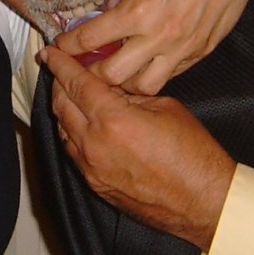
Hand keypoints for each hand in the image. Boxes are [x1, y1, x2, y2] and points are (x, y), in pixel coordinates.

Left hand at [40, 45, 234, 248]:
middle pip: (61, 104)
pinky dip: (72, 132)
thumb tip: (110, 87)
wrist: (202, 201)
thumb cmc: (193, 156)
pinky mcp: (95, 184)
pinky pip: (72, 151)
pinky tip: (83, 124)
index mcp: (114, 120)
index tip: (52, 53)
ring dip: (64, 108)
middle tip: (64, 70)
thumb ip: (130, 95)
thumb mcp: (164, 107)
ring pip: (62, 128)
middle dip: (60, 83)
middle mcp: (95, 144)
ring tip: (73, 95)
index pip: (76, 83)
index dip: (61, 64)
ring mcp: (92, 168)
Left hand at [57, 0, 253, 93]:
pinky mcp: (201, 51)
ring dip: (126, 81)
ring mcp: (182, 48)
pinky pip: (171, 74)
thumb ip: (124, 2)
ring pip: (143, 86)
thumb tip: (106, 19)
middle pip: (112, 75)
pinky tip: (149, 61)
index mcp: (138, 11)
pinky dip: (155, 72)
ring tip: (119, 71)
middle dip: (92, 73)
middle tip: (85, 66)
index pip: (90, 40)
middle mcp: (159, 35)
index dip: (68, 46)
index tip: (60, 47)